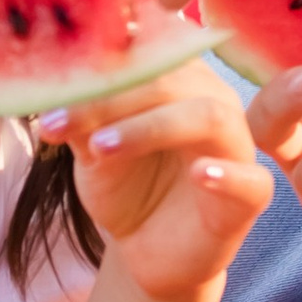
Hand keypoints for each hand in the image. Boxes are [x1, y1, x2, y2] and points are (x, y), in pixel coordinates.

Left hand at [36, 59, 271, 301]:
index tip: (50, 76)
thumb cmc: (126, 185)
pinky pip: (251, 180)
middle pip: (172, 80)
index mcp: (182, 78)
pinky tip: (198, 174)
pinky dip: (226, 174)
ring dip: (150, 127)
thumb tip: (50, 83)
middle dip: (112, 97)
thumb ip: (83, 115)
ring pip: (208, 117)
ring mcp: (237, 146)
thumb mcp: (93, 148)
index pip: (147, 52)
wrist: (145, 250)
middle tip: (59, 119)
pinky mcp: (251, 195)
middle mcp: (214, 100)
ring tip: (100, 148)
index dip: (102, 58)